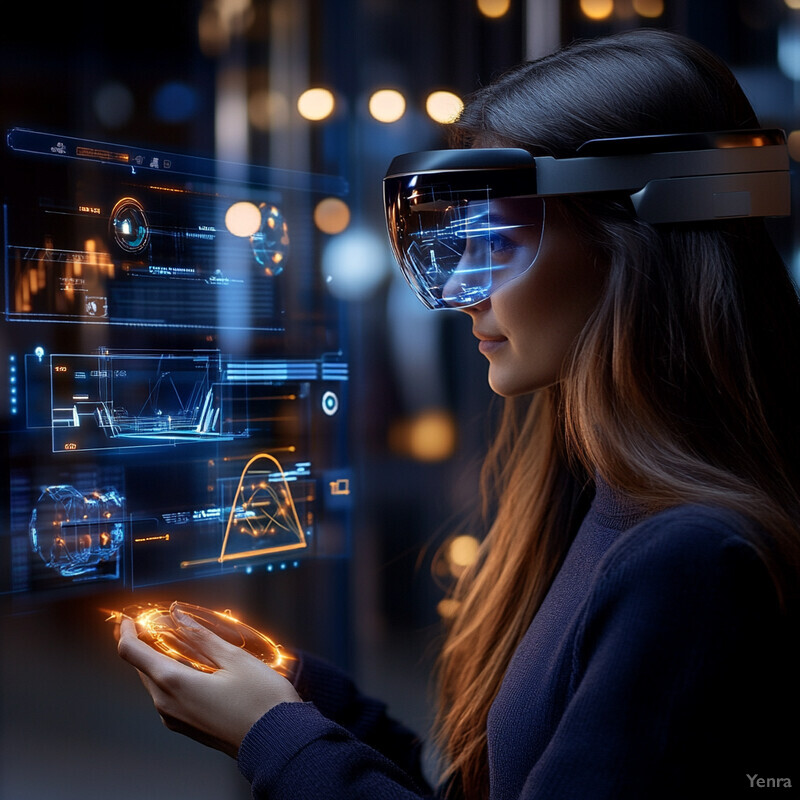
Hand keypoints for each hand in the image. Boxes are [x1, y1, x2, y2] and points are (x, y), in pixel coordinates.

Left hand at [116, 609, 301, 757]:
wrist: (276, 742)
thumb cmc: (261, 700)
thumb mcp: (234, 659)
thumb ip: (201, 636)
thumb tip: (178, 616)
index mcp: (174, 683)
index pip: (132, 653)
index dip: (126, 631)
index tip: (129, 617)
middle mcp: (167, 704)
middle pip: (142, 667)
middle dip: (144, 644)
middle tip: (158, 623)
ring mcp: (175, 719)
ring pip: (154, 682)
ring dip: (158, 660)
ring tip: (179, 641)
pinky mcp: (187, 727)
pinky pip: (167, 696)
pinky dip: (171, 676)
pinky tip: (193, 666)